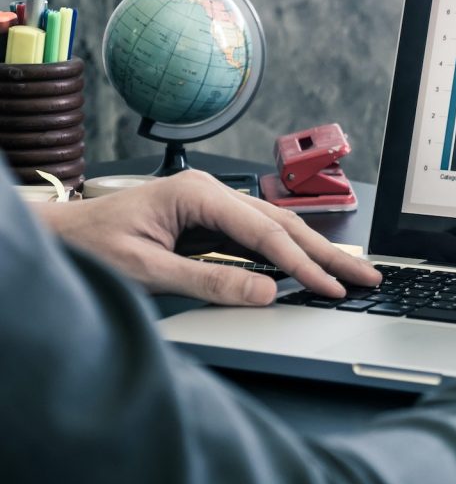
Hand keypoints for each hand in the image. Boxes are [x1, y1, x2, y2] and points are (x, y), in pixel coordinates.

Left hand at [36, 171, 380, 304]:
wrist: (60, 237)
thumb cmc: (91, 246)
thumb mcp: (147, 269)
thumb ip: (209, 281)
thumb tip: (265, 291)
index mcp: (197, 194)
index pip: (265, 233)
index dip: (302, 264)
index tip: (329, 287)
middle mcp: (211, 192)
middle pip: (283, 225)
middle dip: (327, 254)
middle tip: (366, 276)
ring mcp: (214, 203)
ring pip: (278, 228)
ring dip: (316, 253)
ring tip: (352, 273)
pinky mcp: (212, 219)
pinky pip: (261, 236)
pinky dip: (291, 253)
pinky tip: (313, 266)